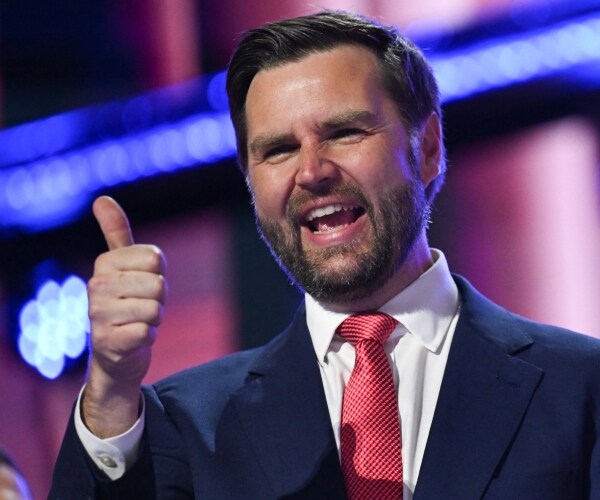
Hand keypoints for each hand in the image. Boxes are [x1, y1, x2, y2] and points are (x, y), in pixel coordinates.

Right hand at [82, 196, 166, 437]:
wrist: (115, 352)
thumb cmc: (127, 302)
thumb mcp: (123, 265)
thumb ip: (117, 232)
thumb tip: (101, 198)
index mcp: (104, 263)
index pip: (155, 259)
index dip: (158, 274)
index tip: (142, 284)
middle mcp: (96, 286)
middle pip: (159, 285)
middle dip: (158, 299)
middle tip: (140, 306)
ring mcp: (98, 315)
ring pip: (155, 309)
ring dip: (153, 319)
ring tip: (136, 321)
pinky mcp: (107, 342)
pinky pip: (147, 332)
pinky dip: (147, 337)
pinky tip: (132, 338)